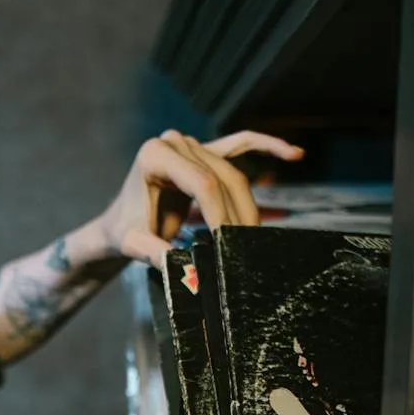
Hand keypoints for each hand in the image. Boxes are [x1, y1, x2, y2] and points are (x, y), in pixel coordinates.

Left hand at [97, 130, 303, 264]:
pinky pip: (241, 145)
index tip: (228, 246)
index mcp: (154, 154)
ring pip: (233, 174)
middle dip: (236, 216)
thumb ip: (156, 254)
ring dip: (246, 206)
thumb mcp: (133, 244)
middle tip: (246, 249)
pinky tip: (295, 154)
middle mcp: (173, 141)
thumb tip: (189, 273)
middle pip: (221, 179)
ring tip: (253, 237)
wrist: (118, 223)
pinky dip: (267, 147)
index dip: (221, 215)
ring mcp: (190, 142)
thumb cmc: (124, 232)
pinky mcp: (205, 150)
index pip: (202, 184)